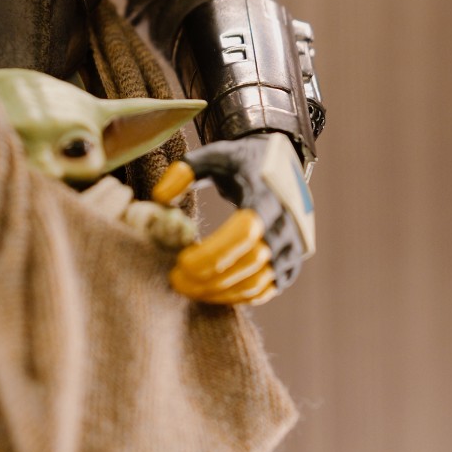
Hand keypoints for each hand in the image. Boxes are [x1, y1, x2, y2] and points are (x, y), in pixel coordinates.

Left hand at [153, 132, 314, 306]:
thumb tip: (159, 197)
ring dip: (220, 292)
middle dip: (209, 277)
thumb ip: (184, 171)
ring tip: (187, 289)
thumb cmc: (240, 163)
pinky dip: (237, 296)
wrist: (282, 167)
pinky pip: (265, 290)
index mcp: (268, 196)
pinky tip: (209, 292)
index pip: (245, 231)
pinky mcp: (290, 265)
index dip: (213, 252)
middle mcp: (287, 225)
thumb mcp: (214, 155)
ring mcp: (293, 249)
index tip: (180, 261)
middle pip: (249, 263)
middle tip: (175, 280)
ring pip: (257, 283)